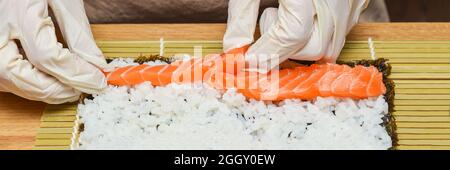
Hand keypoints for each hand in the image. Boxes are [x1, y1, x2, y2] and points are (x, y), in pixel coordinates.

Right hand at [0, 0, 106, 103]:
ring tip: (68, 89)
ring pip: (7, 79)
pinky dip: (26, 85)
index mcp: (20, 12)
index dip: (76, 74)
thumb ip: (80, 35)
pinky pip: (3, 76)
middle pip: (18, 74)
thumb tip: (96, 66)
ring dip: (40, 91)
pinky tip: (50, 83)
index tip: (99, 81)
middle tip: (80, 91)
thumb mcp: (66, 1)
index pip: (47, 56)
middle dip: (53, 89)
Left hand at [223, 0, 368, 72]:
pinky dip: (318, 35)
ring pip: (330, 47)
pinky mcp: (358, 2)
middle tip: (269, 24)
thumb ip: (242, 13)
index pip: (292, 34)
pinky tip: (303, 14)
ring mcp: (351, 1)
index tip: (248, 59)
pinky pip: (340, 33)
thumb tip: (235, 47)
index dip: (268, 52)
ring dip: (302, 46)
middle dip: (286, 49)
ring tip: (287, 16)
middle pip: (315, 48)